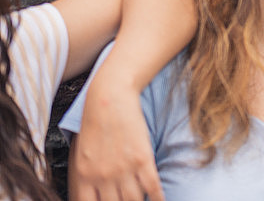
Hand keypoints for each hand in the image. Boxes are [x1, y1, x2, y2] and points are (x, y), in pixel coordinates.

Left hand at [69, 69, 163, 200]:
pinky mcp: (142, 159)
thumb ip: (85, 177)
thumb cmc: (94, 123)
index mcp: (83, 176)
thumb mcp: (81, 153)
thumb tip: (91, 195)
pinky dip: (158, 198)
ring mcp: (123, 168)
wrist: (109, 97)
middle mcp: (102, 176)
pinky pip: (152, 187)